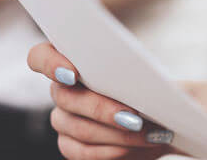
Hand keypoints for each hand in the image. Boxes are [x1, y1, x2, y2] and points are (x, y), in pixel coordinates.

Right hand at [27, 42, 175, 159]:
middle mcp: (62, 89)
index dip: (49, 63)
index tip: (73, 74)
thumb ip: (138, 69)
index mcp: (74, 59)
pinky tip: (132, 147)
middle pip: (64, 96)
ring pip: (76, 127)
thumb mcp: (154, 73)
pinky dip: (109, 151)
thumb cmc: (157, 87)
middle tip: (134, 116)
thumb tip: (145, 79)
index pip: (40, 57)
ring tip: (148, 134)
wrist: (167, 117)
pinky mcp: (72, 145)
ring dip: (115, 133)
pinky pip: (80, 151)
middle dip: (101, 108)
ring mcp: (64, 118)